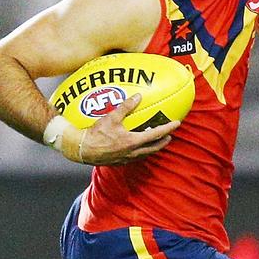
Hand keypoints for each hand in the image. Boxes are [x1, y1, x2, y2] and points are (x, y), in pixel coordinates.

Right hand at [66, 93, 180, 164]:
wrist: (82, 149)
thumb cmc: (95, 133)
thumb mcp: (111, 117)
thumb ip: (125, 107)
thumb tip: (138, 96)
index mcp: (132, 141)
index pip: (155, 134)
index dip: (168, 128)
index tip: (177, 123)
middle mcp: (132, 152)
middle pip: (154, 148)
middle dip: (163, 141)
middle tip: (170, 135)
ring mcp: (126, 158)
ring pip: (145, 154)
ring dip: (153, 147)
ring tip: (156, 141)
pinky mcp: (119, 161)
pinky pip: (135, 157)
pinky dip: (141, 151)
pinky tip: (138, 146)